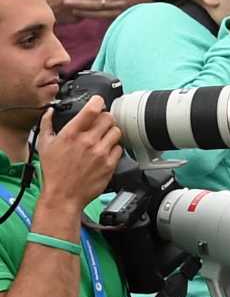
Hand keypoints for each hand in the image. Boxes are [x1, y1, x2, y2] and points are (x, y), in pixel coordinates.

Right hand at [35, 99, 122, 213]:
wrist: (64, 195)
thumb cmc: (53, 172)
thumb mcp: (43, 144)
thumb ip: (46, 124)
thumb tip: (49, 112)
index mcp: (71, 134)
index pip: (92, 110)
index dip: (98, 101)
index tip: (98, 101)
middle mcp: (88, 141)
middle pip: (108, 118)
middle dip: (105, 117)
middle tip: (101, 122)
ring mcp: (101, 153)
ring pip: (117, 132)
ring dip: (111, 131)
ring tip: (104, 137)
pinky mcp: (110, 164)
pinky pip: (119, 149)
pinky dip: (114, 148)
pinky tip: (105, 151)